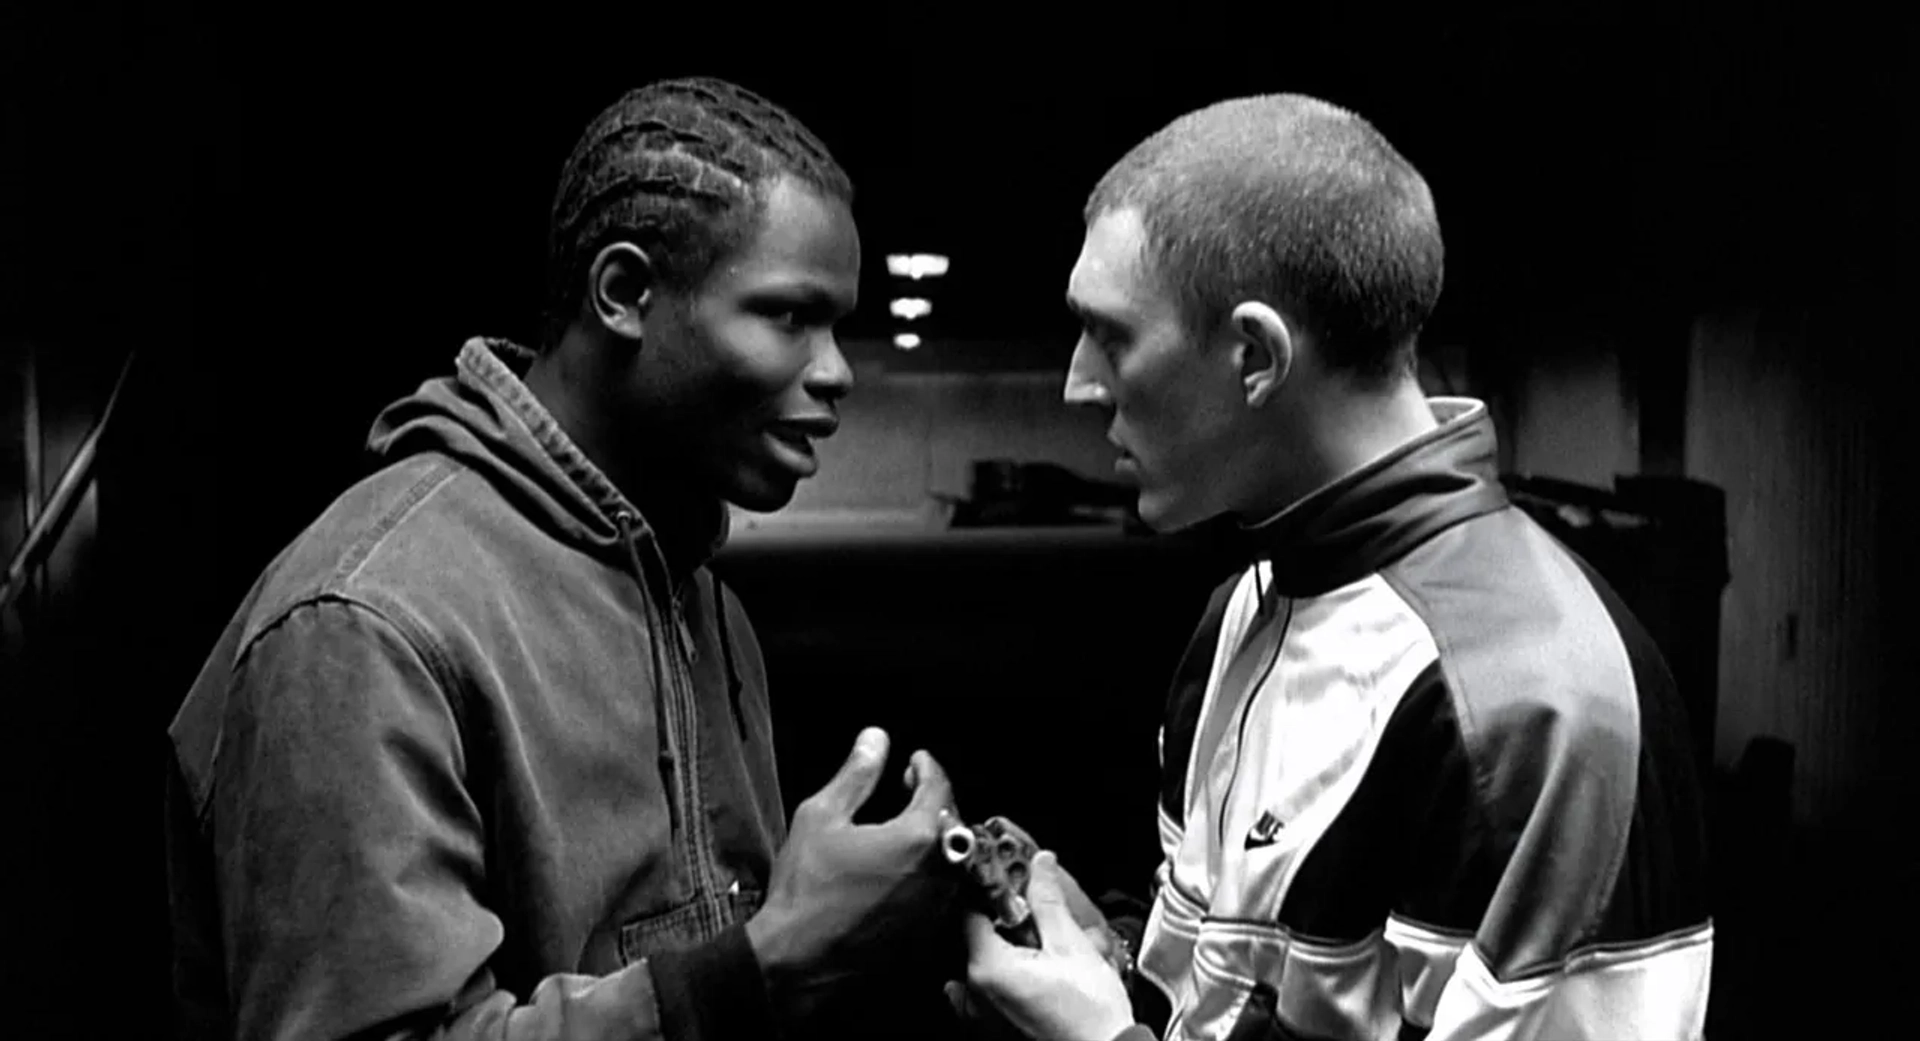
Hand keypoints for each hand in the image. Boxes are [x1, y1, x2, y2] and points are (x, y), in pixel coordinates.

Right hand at [747, 728, 958, 987]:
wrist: (799, 963)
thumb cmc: (807, 891)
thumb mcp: (822, 817)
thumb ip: (856, 775)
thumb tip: (876, 739)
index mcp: (920, 836)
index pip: (939, 786)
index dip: (926, 767)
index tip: (915, 762)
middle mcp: (942, 871)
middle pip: (952, 820)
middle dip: (932, 800)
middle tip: (908, 790)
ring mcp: (940, 907)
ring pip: (952, 858)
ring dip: (934, 838)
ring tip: (904, 830)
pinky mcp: (932, 934)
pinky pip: (943, 892)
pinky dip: (929, 873)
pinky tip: (901, 872)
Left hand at [962, 851, 1134, 1040]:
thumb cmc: (1091, 1016)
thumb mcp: (1071, 946)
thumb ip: (1048, 901)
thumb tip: (1039, 865)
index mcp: (987, 967)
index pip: (973, 912)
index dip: (997, 895)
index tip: (1018, 890)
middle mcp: (974, 995)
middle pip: (981, 940)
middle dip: (1012, 929)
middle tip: (1046, 931)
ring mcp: (980, 1019)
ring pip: (987, 968)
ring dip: (1012, 957)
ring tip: (1048, 962)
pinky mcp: (992, 1034)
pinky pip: (987, 998)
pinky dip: (1005, 985)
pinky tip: (1033, 984)